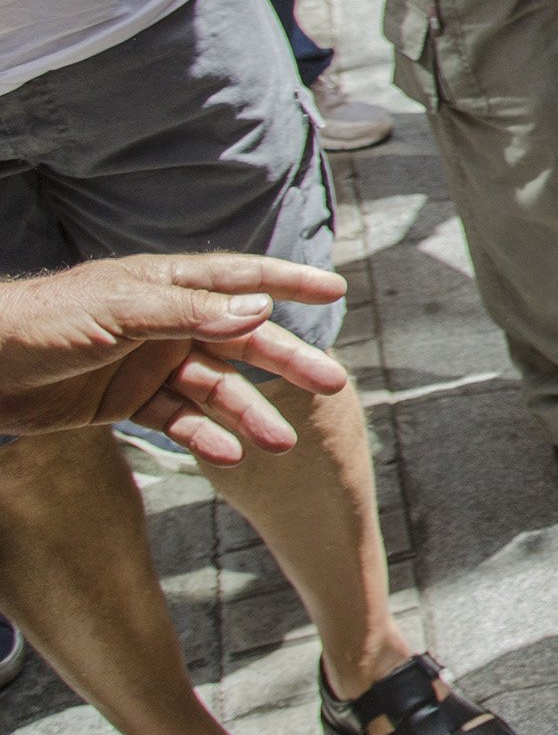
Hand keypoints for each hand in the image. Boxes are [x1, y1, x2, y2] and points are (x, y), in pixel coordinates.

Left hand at [0, 254, 351, 463]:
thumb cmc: (46, 321)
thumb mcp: (122, 309)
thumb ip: (190, 312)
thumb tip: (259, 310)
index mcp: (168, 284)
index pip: (240, 279)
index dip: (288, 283)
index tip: (334, 289)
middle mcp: (168, 323)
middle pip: (241, 342)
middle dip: (286, 363)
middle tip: (332, 384)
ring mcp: (150, 363)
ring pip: (215, 390)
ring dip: (248, 415)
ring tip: (279, 444)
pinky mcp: (128, 402)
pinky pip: (178, 421)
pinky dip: (203, 438)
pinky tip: (226, 454)